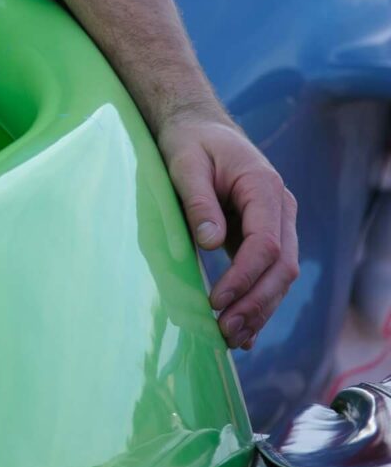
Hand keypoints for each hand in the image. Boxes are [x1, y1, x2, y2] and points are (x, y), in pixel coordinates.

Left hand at [155, 112, 298, 349]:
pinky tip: (245, 333)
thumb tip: (210, 243)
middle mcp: (280, 209)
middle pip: (281, 268)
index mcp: (264, 188)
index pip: (266, 244)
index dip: (244, 277)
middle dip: (255, 303)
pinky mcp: (262, 236)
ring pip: (279, 277)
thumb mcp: (185, 163)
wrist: (199, 127)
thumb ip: (198, 201)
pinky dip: (257, 303)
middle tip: (224, 331)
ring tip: (230, 338)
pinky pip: (267, 274)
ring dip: (258, 310)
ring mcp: (276, 224)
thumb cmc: (190, 142)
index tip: (216, 300)